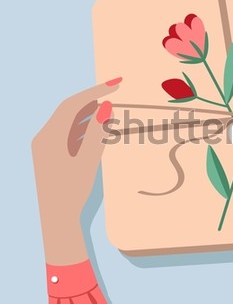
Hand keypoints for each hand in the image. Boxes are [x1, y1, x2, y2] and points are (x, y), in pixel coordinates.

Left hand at [32, 78, 121, 264]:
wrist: (57, 218)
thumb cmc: (71, 192)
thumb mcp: (87, 161)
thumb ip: (96, 133)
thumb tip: (106, 107)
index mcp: (49, 137)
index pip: (72, 105)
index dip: (94, 92)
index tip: (115, 84)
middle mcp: (44, 137)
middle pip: (70, 110)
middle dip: (93, 100)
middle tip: (116, 92)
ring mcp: (47, 146)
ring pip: (70, 122)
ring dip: (90, 114)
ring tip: (112, 110)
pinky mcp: (52, 154)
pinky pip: (69, 134)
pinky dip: (85, 129)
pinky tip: (100, 130)